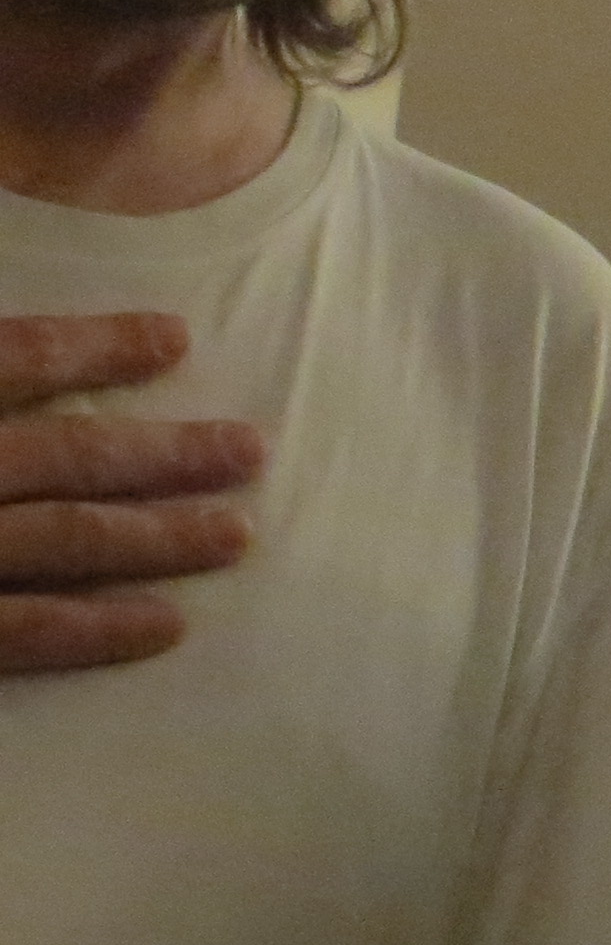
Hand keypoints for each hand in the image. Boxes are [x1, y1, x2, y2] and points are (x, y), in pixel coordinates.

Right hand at [0, 312, 263, 673]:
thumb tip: (16, 313)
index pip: (20, 356)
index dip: (98, 347)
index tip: (177, 338)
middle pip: (69, 454)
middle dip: (166, 453)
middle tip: (253, 451)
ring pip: (67, 538)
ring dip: (159, 537)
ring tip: (239, 536)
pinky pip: (21, 631)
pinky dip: (95, 628)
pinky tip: (169, 625)